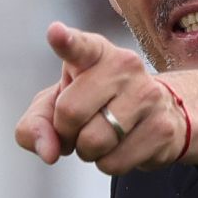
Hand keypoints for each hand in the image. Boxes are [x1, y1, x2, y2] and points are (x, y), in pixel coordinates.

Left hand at [14, 22, 186, 173]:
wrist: (157, 115)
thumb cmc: (96, 103)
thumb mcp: (57, 105)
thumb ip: (36, 123)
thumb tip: (48, 152)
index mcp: (95, 52)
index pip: (80, 46)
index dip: (66, 41)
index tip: (55, 33)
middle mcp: (124, 65)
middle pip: (70, 112)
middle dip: (65, 132)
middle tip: (78, 128)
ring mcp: (147, 95)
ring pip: (93, 142)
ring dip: (87, 152)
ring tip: (102, 136)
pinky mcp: (161, 128)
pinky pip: (114, 163)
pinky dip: (108, 164)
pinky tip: (121, 146)